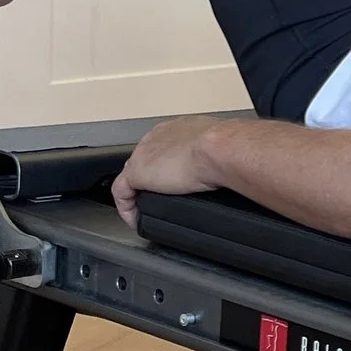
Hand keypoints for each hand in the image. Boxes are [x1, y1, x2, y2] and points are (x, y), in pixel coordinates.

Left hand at [113, 115, 236, 226]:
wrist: (219, 148)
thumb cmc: (227, 147)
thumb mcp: (221, 148)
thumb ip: (216, 156)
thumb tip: (226, 171)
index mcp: (177, 129)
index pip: (163, 148)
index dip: (166, 166)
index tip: (174, 181)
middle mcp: (157, 137)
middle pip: (145, 161)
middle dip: (151, 180)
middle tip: (162, 199)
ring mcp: (143, 154)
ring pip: (132, 176)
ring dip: (138, 194)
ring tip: (147, 211)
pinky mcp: (136, 173)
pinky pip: (122, 194)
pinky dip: (128, 209)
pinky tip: (137, 221)